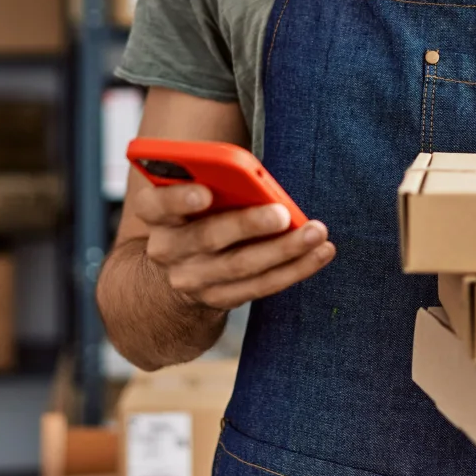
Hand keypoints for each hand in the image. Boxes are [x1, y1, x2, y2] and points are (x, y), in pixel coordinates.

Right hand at [135, 178, 335, 311]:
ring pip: (241, 266)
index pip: (158, 204)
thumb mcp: (189, 191)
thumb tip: (254, 178)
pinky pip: (261, 286)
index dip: (179, 199)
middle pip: (207, 237)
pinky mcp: (219, 298)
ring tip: (316, 233)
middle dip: (248, 225)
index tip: (205, 192)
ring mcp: (192, 278)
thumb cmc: (195, 212)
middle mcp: (167, 249)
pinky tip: (320, 253)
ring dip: (284, 249)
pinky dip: (295, 269)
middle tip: (282, 214)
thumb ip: (212, 179)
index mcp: (154, 212)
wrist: (176, 268)